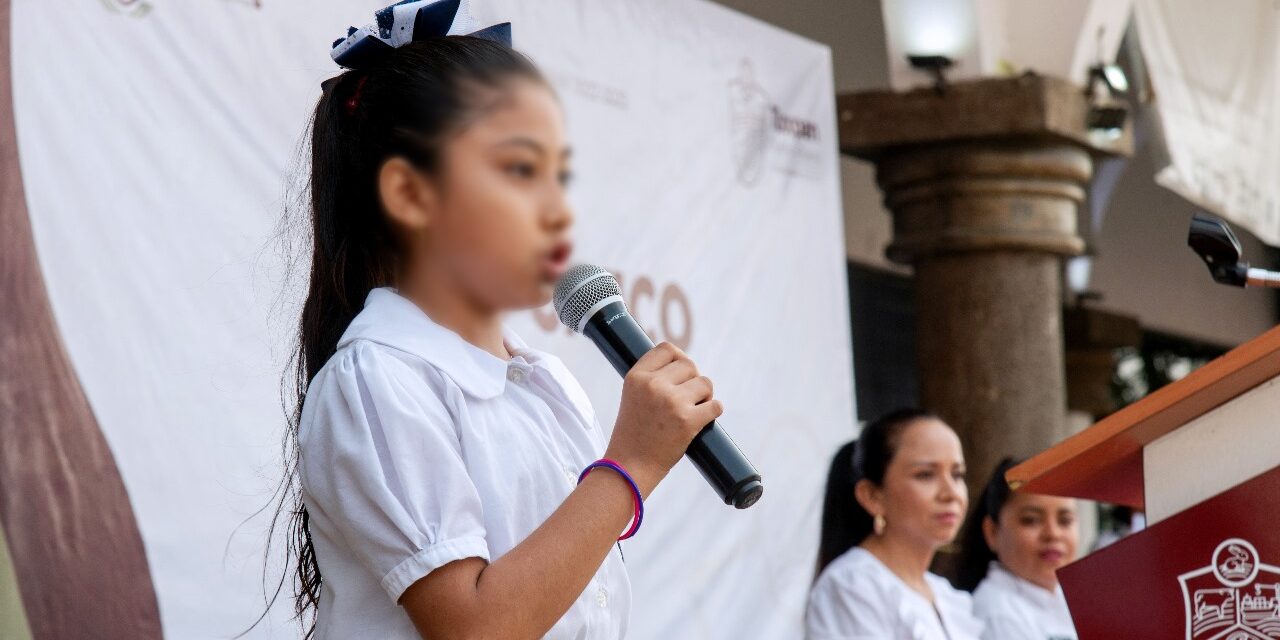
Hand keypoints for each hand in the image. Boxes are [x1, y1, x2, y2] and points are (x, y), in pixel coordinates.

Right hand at [604, 342, 722, 496]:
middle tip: (688, 399)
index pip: (667, 349)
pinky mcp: (687, 420)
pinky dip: (713, 412)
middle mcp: (653, 385)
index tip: (681, 374)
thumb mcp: (633, 397)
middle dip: (693, 380)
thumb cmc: (634, 434)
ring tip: (694, 410)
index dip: (679, 359)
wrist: (629, 468)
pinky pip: (715, 405)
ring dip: (705, 396)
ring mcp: (671, 402)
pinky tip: (703, 420)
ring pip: (705, 383)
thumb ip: (652, 379)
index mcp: (636, 377)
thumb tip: (684, 366)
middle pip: (689, 365)